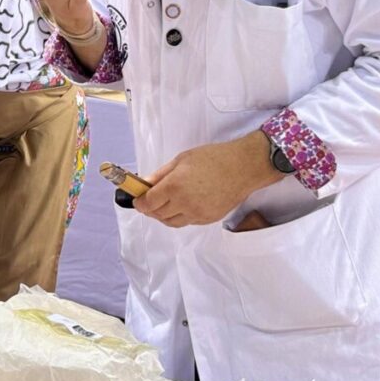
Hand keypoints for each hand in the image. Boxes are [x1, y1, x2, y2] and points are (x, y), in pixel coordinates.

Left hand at [134, 132, 280, 227]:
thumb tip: (144, 183)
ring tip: (162, 204)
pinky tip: (181, 205)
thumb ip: (160, 175)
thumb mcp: (181, 160)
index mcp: (174, 187)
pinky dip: (179, 216)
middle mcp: (184, 204)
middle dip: (149, 209)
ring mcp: (198, 214)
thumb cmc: (213, 158)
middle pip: (158, 215)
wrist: (243, 167)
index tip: (136, 199)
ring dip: (163, 215)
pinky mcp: (209, 219)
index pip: (148, 203)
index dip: (139, 202)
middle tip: (147, 200)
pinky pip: (187, 222)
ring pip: (172, 222)